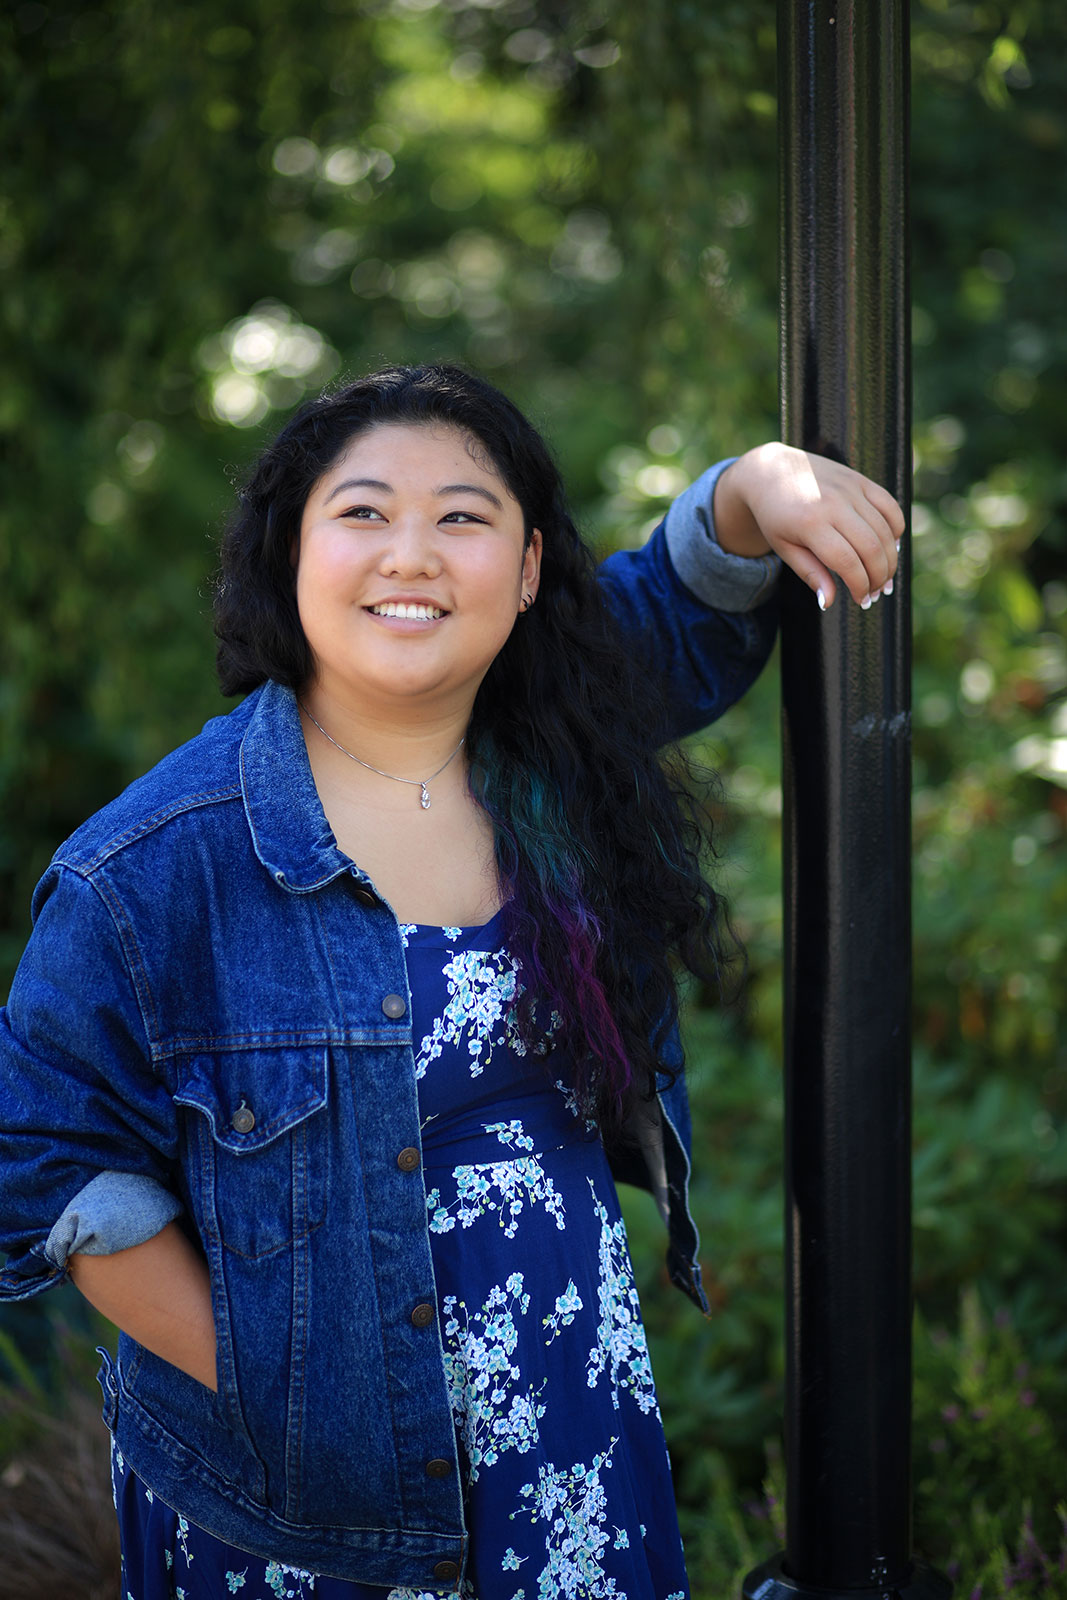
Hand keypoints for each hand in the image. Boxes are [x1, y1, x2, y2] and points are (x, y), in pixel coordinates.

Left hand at [713, 443, 904, 609]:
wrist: (771, 472)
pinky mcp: (860, 479)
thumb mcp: (784, 548)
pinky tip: (890, 548)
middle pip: (871, 548)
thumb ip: (809, 573)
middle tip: (876, 593)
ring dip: (890, 559)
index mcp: (810, 523)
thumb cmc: (775, 516)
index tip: (861, 601)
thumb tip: (828, 602)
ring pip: (885, 530)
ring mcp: (850, 488)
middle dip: (879, 577)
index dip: (859, 585)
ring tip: (884, 578)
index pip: (846, 562)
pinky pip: (891, 507)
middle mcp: (833, 502)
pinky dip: (896, 530)